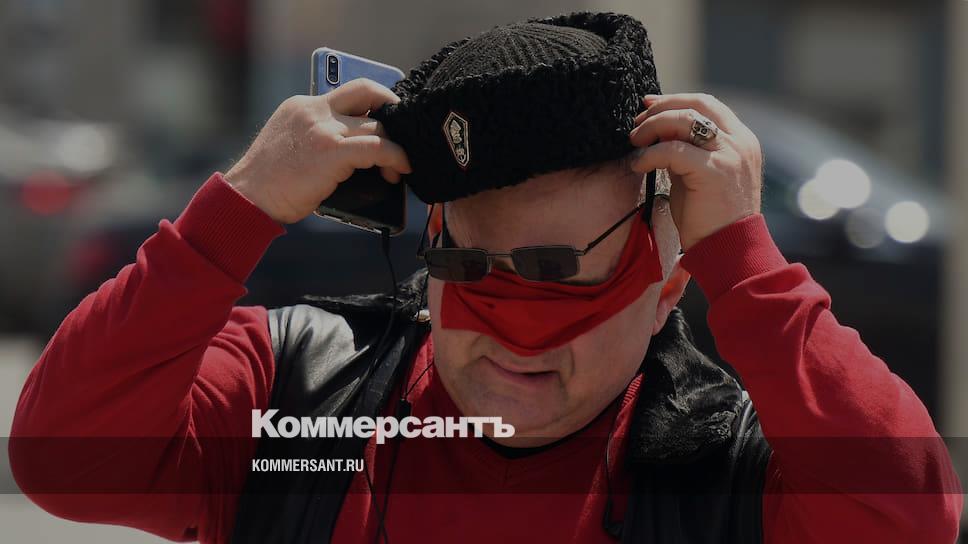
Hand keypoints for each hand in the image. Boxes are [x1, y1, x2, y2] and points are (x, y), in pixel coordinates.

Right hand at [224, 79, 411, 223]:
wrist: (247, 197)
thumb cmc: (269, 184)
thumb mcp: (290, 146)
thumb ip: (317, 138)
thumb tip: (354, 153)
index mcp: (301, 106)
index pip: (345, 92)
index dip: (371, 102)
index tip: (385, 115)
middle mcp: (313, 109)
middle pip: (366, 91)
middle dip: (392, 105)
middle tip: (404, 128)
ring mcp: (323, 128)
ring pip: (377, 123)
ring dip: (397, 143)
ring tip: (401, 164)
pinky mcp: (332, 150)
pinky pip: (378, 147)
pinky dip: (396, 157)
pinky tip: (401, 169)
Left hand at [629, 93, 762, 250]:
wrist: (729, 251)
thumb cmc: (710, 219)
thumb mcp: (700, 175)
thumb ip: (686, 151)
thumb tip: (657, 132)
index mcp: (741, 140)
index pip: (707, 104)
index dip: (674, 100)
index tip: (648, 105)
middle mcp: (740, 142)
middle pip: (696, 103)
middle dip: (661, 108)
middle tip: (636, 122)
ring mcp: (730, 154)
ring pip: (684, 120)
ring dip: (652, 126)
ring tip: (635, 141)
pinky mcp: (714, 171)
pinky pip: (673, 150)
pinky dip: (650, 154)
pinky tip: (639, 165)